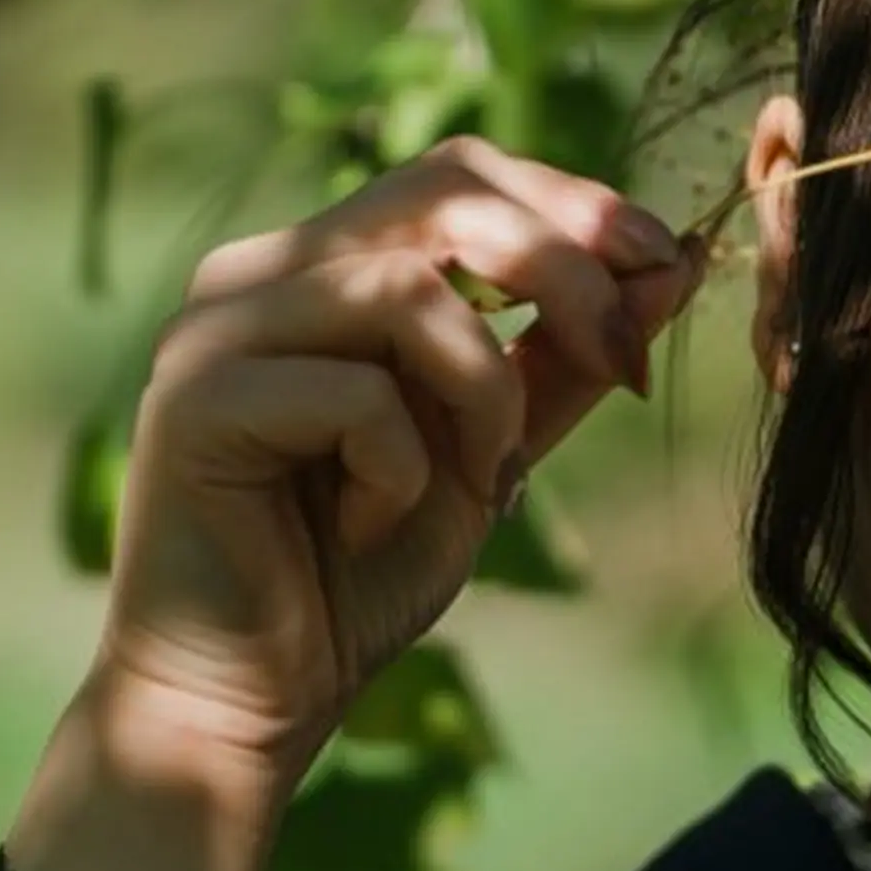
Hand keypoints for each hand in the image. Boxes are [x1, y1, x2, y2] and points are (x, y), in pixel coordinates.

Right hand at [84, 134, 698, 783]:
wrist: (250, 699)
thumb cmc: (357, 574)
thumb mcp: (494, 449)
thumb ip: (566, 357)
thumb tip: (673, 264)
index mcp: (322, 264)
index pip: (459, 171)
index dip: (576, 204)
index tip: (664, 268)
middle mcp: (259, 272)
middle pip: (442, 194)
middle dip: (565, 272)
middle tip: (621, 364)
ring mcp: (217, 329)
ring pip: (409, 292)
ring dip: (484, 392)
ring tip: (479, 481)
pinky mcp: (197, 400)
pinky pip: (358, 395)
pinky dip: (400, 470)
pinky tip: (364, 526)